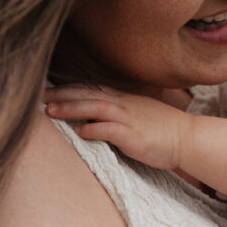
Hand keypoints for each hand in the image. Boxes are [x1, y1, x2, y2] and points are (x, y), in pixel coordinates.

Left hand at [44, 84, 184, 169]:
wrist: (188, 137)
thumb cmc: (163, 130)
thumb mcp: (137, 116)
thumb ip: (116, 115)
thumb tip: (91, 120)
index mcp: (124, 100)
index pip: (91, 89)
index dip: (68, 89)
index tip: (47, 90)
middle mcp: (124, 105)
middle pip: (88, 94)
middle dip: (62, 94)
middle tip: (38, 96)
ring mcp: (129, 119)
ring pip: (95, 107)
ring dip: (71, 107)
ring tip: (50, 110)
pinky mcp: (134, 136)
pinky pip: (110, 130)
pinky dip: (93, 129)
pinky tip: (79, 132)